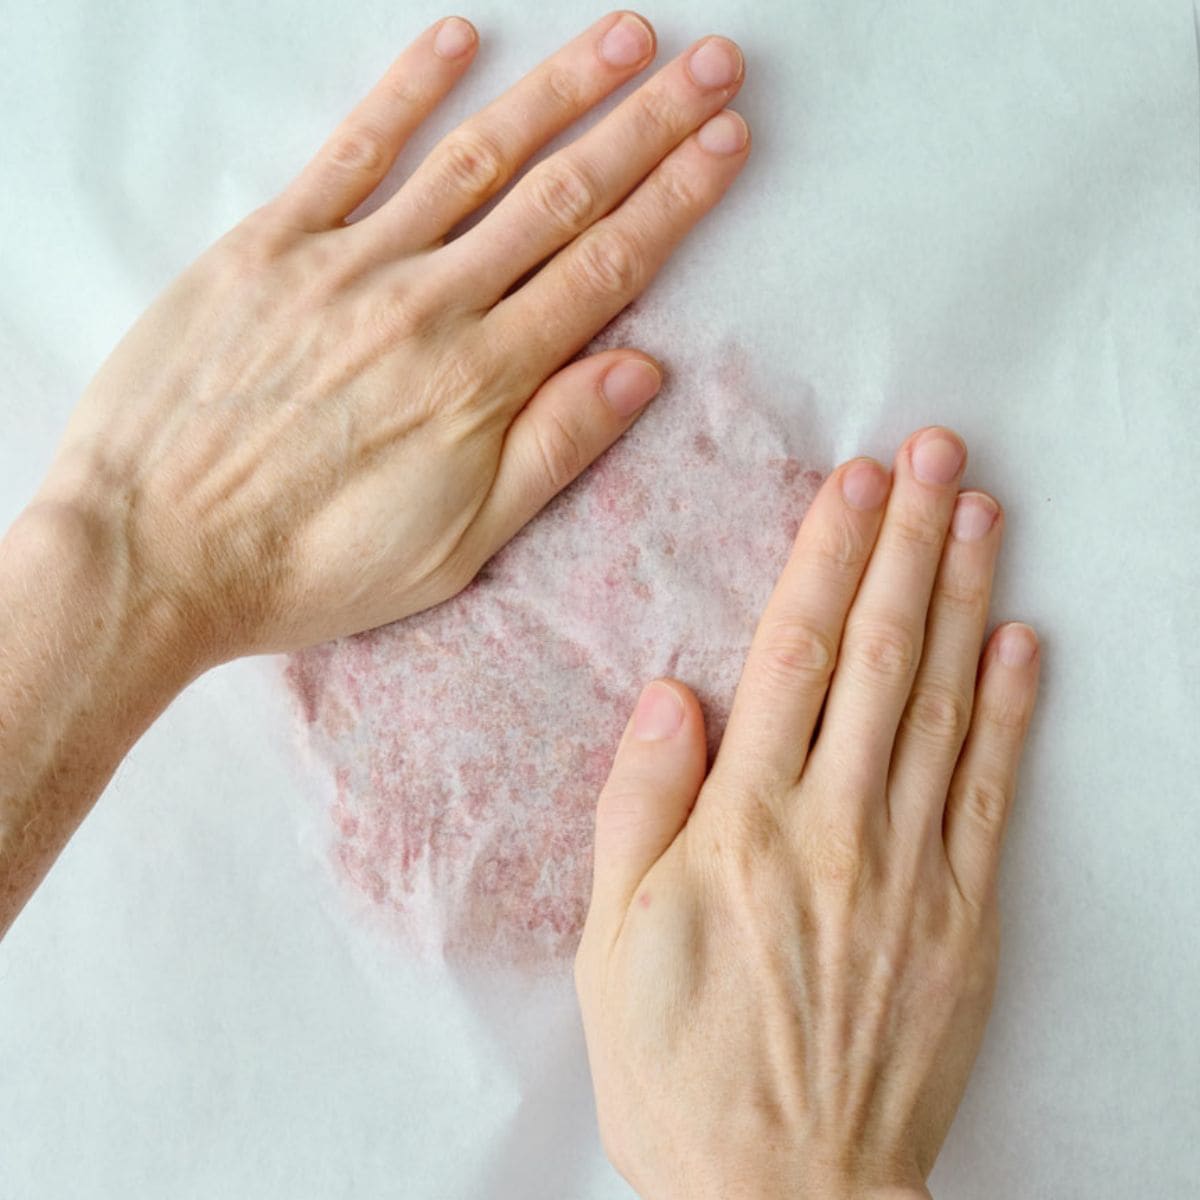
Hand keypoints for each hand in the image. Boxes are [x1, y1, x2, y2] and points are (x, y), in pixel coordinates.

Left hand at [33, 12, 748, 664]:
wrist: (154, 553)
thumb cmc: (310, 566)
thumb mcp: (455, 546)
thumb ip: (551, 451)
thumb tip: (641, 370)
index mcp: (480, 381)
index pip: (604, 268)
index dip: (675, 199)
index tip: (726, 141)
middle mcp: (427, 305)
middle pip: (559, 196)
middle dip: (646, 124)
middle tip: (712, 63)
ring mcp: (347, 265)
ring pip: (474, 159)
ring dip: (558, 90)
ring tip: (626, 37)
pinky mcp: (269, 247)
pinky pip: (350, 153)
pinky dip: (406, 91)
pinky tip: (459, 39)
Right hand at [575, 428, 1040, 1198]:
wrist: (786, 1197)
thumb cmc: (682, 1069)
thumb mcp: (612, 943)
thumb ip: (639, 806)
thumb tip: (670, 694)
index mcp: (742, 824)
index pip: (791, 658)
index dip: (823, 559)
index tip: (851, 483)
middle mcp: (835, 826)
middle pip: (878, 657)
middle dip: (907, 543)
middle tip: (933, 454)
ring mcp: (910, 867)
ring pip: (942, 704)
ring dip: (963, 597)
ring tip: (980, 512)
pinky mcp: (962, 914)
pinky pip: (991, 793)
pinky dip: (1011, 710)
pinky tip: (1022, 641)